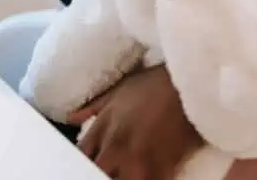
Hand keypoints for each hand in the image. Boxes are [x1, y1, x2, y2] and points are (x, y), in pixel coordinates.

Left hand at [68, 65, 202, 179]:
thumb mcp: (118, 91)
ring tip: (126, 173)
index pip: (81, 156)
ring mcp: (138, 160)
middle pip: (97, 173)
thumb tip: (70, 118)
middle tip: (109, 169)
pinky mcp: (162, 169)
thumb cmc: (153, 85)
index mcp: (103, 128)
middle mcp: (116, 147)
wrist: (186, 85)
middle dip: (99, 173)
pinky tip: (146, 176)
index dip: (83, 163)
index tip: (87, 165)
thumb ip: (92, 108)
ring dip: (122, 178)